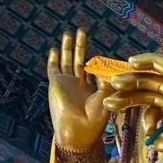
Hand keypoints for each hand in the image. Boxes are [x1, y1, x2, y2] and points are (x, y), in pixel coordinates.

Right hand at [47, 28, 109, 153]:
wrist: (77, 131)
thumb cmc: (94, 121)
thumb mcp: (106, 99)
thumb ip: (108, 82)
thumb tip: (108, 68)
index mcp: (91, 89)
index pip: (93, 70)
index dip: (98, 62)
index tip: (102, 55)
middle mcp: (78, 85)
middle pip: (79, 60)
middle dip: (81, 46)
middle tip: (82, 31)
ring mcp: (66, 83)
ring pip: (66, 61)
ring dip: (68, 47)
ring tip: (69, 33)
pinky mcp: (56, 84)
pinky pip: (54, 68)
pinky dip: (54, 59)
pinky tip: (55, 49)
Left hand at [103, 53, 162, 160]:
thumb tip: (152, 140)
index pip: (151, 104)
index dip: (131, 106)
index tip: (113, 112)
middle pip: (147, 90)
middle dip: (125, 92)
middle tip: (104, 96)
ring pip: (152, 78)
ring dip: (131, 78)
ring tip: (111, 82)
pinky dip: (149, 61)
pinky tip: (132, 62)